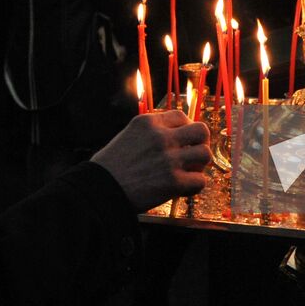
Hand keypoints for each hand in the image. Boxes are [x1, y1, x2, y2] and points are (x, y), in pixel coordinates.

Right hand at [91, 110, 210, 209]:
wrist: (100, 189)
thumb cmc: (109, 167)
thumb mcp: (127, 136)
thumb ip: (149, 133)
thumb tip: (169, 137)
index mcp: (148, 122)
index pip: (180, 116)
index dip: (186, 129)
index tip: (183, 140)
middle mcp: (161, 137)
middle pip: (201, 130)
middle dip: (200, 142)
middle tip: (193, 154)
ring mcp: (169, 159)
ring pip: (205, 154)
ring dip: (199, 165)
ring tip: (189, 172)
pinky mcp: (173, 182)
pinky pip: (200, 180)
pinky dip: (195, 186)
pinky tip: (184, 189)